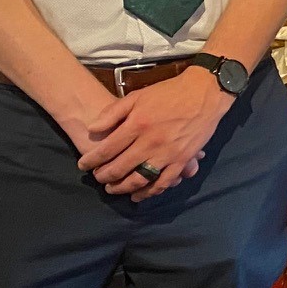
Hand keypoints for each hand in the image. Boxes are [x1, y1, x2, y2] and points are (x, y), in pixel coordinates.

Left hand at [77, 70, 232, 200]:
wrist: (204, 92)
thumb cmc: (169, 92)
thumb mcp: (137, 96)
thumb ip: (113, 112)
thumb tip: (92, 128)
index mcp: (137, 125)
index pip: (107, 149)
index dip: (92, 160)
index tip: (83, 165)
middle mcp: (150, 143)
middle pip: (120, 167)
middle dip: (104, 176)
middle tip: (97, 178)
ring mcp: (167, 154)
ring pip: (139, 179)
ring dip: (123, 187)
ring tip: (112, 189)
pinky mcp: (182, 160)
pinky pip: (164, 182)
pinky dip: (149, 192)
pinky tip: (139, 195)